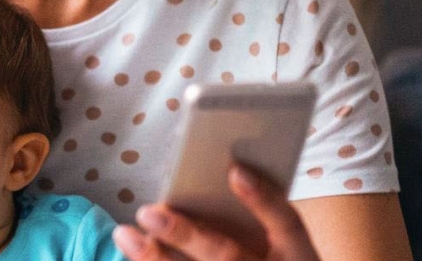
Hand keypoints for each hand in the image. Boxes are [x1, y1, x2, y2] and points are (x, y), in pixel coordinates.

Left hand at [111, 165, 318, 260]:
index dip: (263, 199)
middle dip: (187, 236)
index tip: (234, 171)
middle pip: (228, 257)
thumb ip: (266, 209)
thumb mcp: (288, 241)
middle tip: (148, 212)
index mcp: (297, 256)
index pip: (287, 224)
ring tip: (125, 235)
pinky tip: (132, 254)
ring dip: (156, 259)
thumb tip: (232, 170)